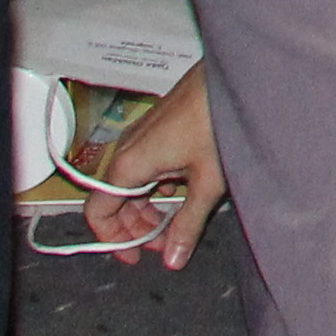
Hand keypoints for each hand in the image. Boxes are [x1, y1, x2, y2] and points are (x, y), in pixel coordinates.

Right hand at [78, 70, 220, 269]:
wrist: (239, 74)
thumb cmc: (219, 123)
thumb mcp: (207, 182)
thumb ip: (188, 224)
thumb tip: (172, 261)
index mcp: (128, 165)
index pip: (97, 212)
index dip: (111, 240)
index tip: (136, 257)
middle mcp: (127, 148)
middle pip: (114, 200)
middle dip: (136, 227)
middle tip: (166, 244)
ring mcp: (141, 135)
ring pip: (131, 183)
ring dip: (148, 207)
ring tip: (177, 223)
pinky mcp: (159, 126)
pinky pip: (146, 165)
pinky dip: (158, 186)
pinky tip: (185, 192)